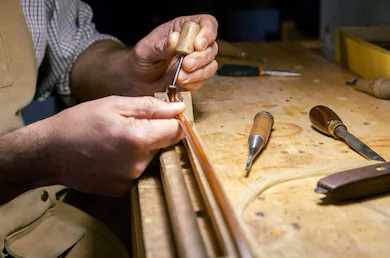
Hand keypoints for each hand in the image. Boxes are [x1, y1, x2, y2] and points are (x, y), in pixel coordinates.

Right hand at [1, 96, 184, 197]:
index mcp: (138, 139)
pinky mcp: (122, 189)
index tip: (164, 116)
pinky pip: (137, 171)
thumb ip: (151, 107)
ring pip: (150, 158)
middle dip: (153, 133)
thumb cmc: (78, 123)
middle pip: (163, 145)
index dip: (173, 121)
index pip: (176, 131)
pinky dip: (130, 162)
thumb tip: (178, 109)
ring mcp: (130, 180)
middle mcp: (138, 164)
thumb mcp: (114, 104)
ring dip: (140, 148)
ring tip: (115, 140)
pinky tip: (111, 155)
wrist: (49, 153)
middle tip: (127, 126)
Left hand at [70, 14, 217, 101]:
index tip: (197, 45)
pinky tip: (179, 84)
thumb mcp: (145, 50)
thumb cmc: (140, 59)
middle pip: (212, 47)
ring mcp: (196, 62)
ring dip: (198, 73)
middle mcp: (193, 44)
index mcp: (183, 29)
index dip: (207, 32)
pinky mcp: (194, 78)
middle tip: (185, 65)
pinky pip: (202, 81)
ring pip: (211, 65)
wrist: (135, 80)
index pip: (206, 23)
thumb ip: (160, 45)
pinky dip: (193, 84)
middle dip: (201, 58)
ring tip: (180, 78)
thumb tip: (174, 40)